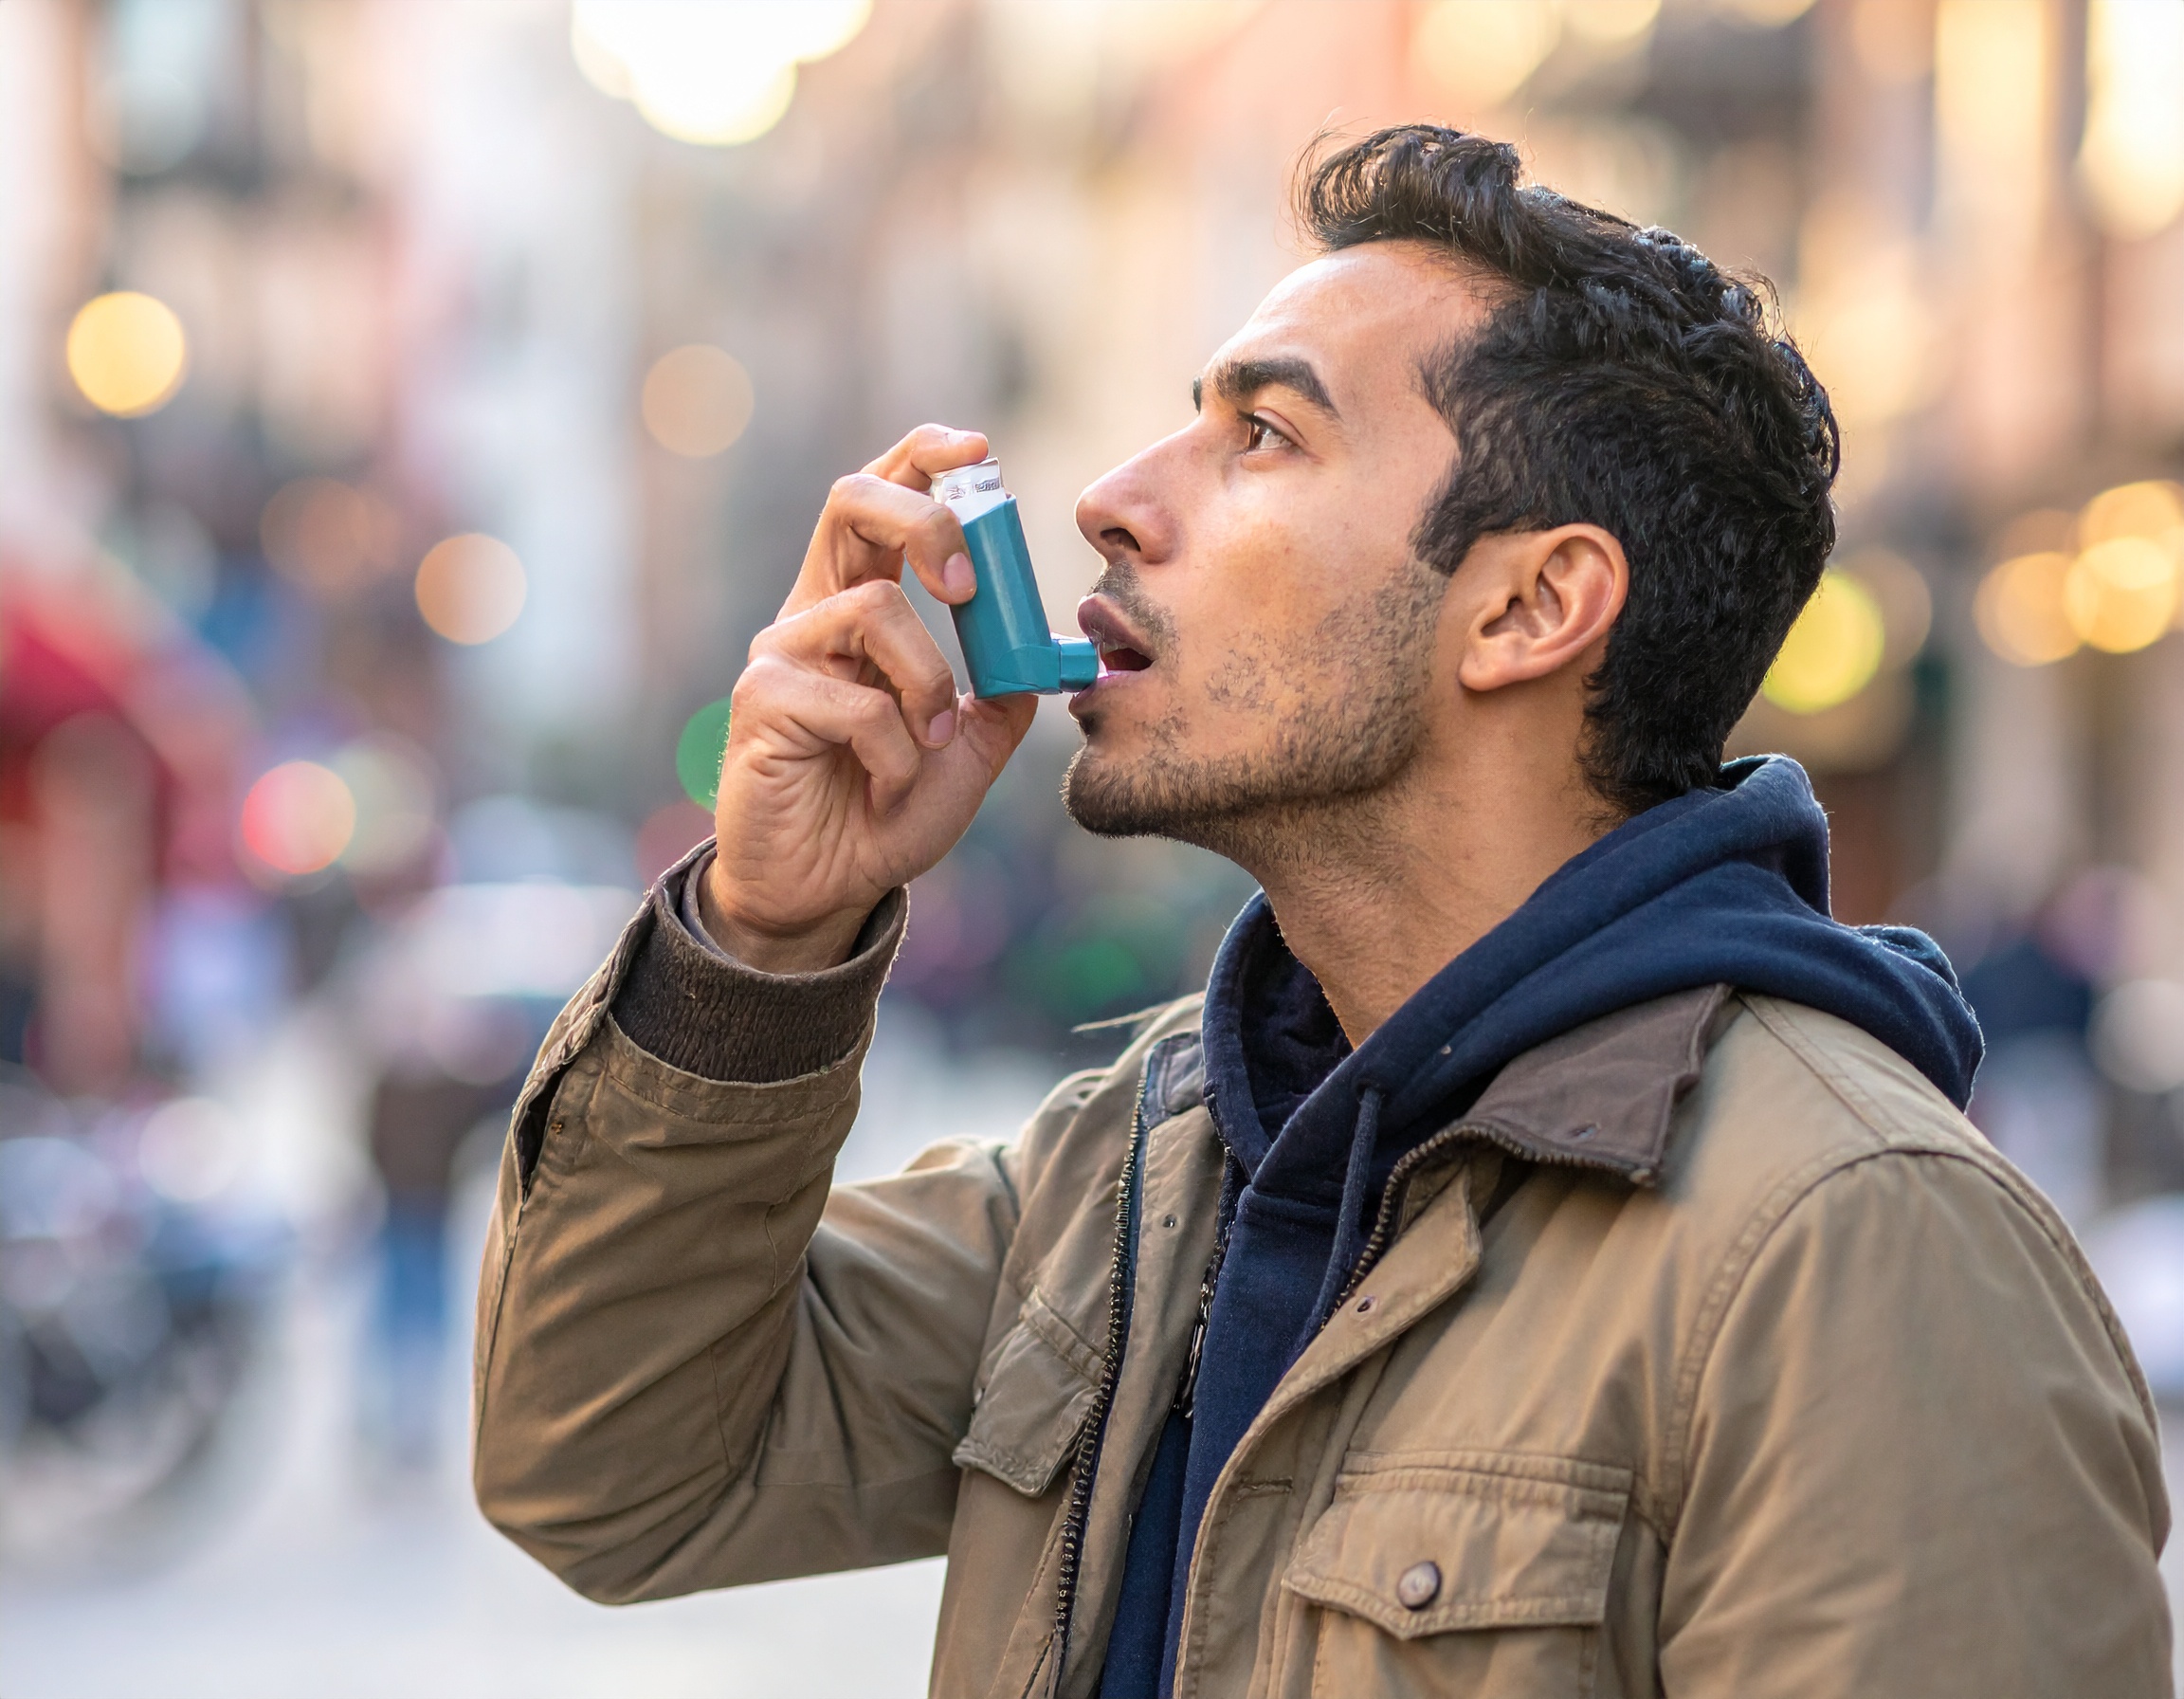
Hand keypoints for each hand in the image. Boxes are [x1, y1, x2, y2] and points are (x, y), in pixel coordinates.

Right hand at [702, 424, 1038, 971]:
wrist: (826, 890)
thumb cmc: (886, 813)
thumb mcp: (969, 753)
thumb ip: (1003, 698)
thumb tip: (1044, 652)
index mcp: (860, 605)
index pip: (883, 501)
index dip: (923, 460)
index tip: (978, 450)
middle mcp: (815, 613)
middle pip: (853, 502)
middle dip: (925, 519)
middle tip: (968, 586)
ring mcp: (781, 652)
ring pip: (875, 609)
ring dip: (928, 683)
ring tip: (928, 744)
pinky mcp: (761, 700)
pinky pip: (856, 700)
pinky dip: (894, 749)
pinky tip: (885, 786)